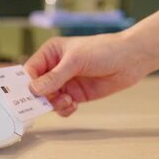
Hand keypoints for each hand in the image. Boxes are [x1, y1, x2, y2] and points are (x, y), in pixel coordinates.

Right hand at [24, 33, 147, 116]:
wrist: (131, 59)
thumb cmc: (104, 50)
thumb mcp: (76, 60)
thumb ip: (55, 77)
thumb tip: (34, 90)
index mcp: (51, 53)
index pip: (31, 70)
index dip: (27, 83)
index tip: (27, 96)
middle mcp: (55, 68)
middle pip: (37, 88)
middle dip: (41, 97)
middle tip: (46, 104)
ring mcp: (66, 82)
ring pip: (49, 99)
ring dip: (55, 104)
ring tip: (68, 101)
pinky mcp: (76, 94)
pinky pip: (62, 106)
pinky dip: (64, 109)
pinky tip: (74, 105)